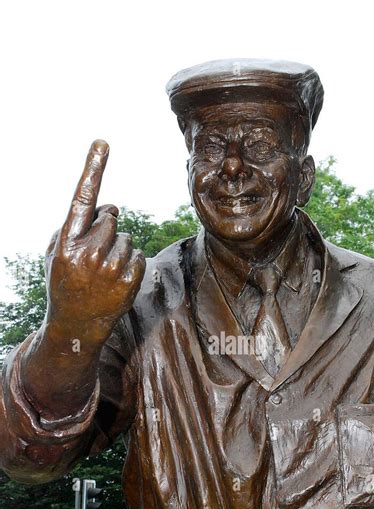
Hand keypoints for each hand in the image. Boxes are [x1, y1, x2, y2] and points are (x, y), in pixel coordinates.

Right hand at [44, 139, 144, 345]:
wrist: (75, 325)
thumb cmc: (66, 280)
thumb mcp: (58, 251)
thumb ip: (79, 224)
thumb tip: (111, 205)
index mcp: (66, 242)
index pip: (81, 198)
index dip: (92, 168)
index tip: (103, 142)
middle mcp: (88, 253)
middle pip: (111, 218)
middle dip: (106, 227)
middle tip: (95, 251)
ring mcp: (110, 269)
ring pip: (127, 236)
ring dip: (119, 247)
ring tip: (103, 270)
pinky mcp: (129, 281)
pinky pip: (138, 254)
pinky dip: (131, 263)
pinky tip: (115, 279)